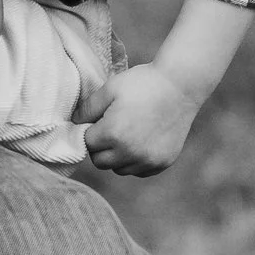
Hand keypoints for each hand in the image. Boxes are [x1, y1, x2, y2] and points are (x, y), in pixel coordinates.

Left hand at [80, 60, 201, 177]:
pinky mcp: (162, 163)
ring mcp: (148, 160)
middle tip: (111, 127)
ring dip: (117, 156)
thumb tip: (73, 125)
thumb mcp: (109, 89)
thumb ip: (87, 110)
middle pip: (100, 162)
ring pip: (119, 169)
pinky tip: (141, 141)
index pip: (86, 144)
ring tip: (127, 133)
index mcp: (113, 134)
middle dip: (100, 147)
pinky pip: (139, 171)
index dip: (89, 132)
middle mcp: (130, 153)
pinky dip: (135, 161)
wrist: (181, 86)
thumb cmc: (142, 83)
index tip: (99, 121)